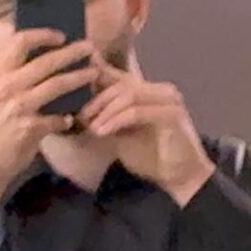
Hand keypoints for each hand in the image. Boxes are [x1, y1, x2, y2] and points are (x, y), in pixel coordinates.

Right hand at [0, 31, 97, 205]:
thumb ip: (10, 81)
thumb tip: (37, 64)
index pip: (18, 43)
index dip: (42, 35)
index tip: (60, 35)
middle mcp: (7, 87)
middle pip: (46, 62)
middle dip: (72, 52)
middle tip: (90, 48)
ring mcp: (19, 107)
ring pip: (58, 85)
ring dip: (80, 78)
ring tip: (95, 73)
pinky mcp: (30, 128)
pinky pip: (59, 118)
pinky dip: (67, 119)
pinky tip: (71, 119)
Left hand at [80, 62, 213, 206]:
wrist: (179, 175)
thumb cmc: (151, 155)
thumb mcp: (121, 131)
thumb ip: (108, 113)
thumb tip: (79, 101)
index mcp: (150, 91)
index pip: (119, 75)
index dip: (95, 75)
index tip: (72, 85)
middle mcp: (162, 90)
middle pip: (121, 84)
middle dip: (96, 100)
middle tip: (82, 118)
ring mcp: (169, 101)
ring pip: (128, 94)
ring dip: (105, 111)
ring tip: (91, 127)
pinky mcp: (171, 115)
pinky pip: (136, 112)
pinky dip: (116, 120)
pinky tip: (102, 132)